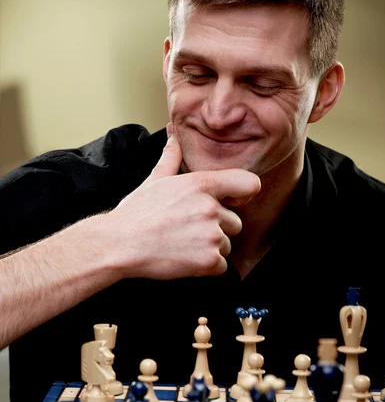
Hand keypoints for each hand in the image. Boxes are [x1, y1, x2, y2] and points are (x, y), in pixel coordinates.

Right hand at [105, 124, 260, 278]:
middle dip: (217, 229)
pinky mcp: (208, 261)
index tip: (229, 203)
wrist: (119, 245)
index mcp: (201, 184)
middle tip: (187, 230)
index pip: (250, 184)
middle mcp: (211, 208)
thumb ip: (172, 156)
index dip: (242, 195)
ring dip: (210, 249)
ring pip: (227, 245)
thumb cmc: (135, 213)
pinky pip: (221, 266)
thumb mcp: (155, 179)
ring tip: (182, 244)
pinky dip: (206, 267)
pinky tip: (184, 259)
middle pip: (236, 223)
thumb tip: (172, 134)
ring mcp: (211, 236)